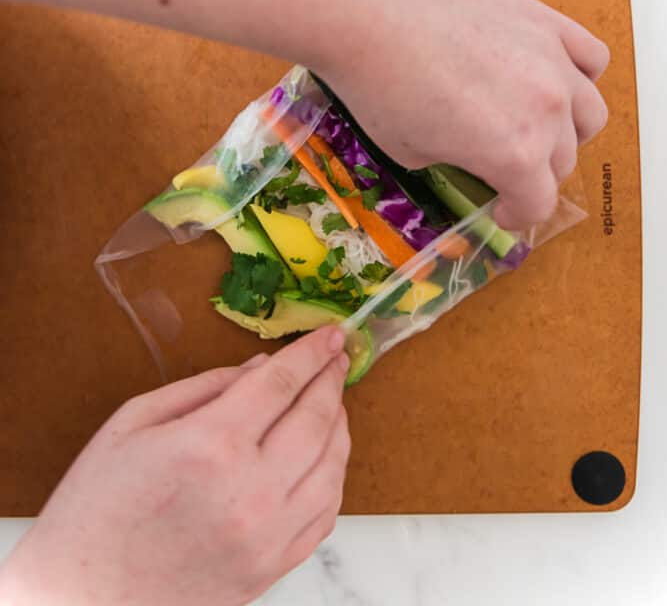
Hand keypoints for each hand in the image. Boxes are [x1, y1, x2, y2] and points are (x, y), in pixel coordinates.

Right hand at [0, 327, 349, 605]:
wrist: (80, 599)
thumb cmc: (96, 507)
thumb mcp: (134, 424)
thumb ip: (205, 388)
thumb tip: (261, 368)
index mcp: (211, 445)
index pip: (282, 383)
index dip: (311, 352)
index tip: (331, 333)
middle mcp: (250, 491)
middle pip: (316, 420)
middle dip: (331, 380)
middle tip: (337, 358)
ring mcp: (266, 536)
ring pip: (332, 469)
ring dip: (340, 426)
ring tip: (333, 401)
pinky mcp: (270, 569)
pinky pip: (324, 516)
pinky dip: (334, 478)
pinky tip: (327, 457)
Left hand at [317, 0, 608, 230]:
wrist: (364, 4)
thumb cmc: (376, 83)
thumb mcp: (409, 149)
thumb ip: (455, 159)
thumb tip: (467, 153)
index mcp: (514, 153)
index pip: (538, 202)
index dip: (518, 214)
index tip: (502, 210)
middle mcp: (546, 109)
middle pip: (563, 159)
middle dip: (533, 173)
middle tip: (503, 168)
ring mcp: (552, 59)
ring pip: (589, 112)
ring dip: (567, 131)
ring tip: (534, 127)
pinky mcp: (544, 19)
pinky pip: (591, 57)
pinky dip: (580, 75)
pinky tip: (553, 79)